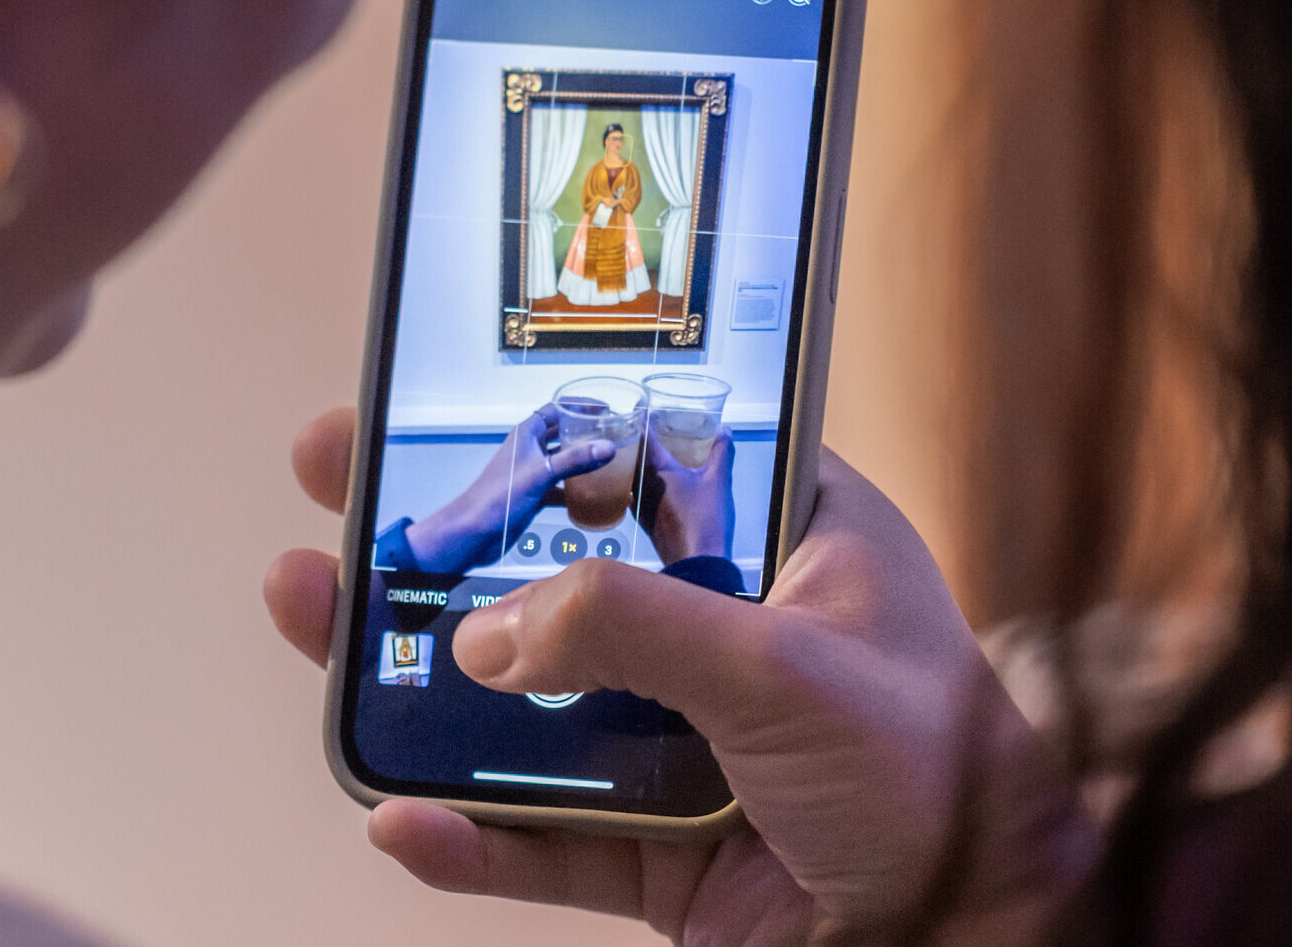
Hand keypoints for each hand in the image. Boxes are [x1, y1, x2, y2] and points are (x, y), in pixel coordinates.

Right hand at [268, 409, 1096, 943]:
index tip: (431, 399)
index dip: (532, 428)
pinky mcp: (655, 850)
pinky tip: (401, 817)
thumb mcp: (789, 666)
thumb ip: (634, 629)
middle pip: (549, 571)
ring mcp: (680, 741)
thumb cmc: (943, 778)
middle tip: (334, 480)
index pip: (638, 458)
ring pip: (519, 702)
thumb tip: (485, 632)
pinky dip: (466, 835)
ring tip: (316, 615)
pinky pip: (537, 837)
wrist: (975, 941)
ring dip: (412, 674)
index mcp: (784, 540)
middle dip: (435, 538)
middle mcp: (724, 629)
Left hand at [403, 403, 616, 574]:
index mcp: (526, 435)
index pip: (555, 410)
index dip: (578, 406)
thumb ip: (574, 460)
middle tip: (610, 434)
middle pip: (562, 434)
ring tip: (608, 462)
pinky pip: (561, 488)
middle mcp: (529, 451)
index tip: (602, 408)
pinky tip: (593, 498)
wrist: (475, 531)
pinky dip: (576, 492)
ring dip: (583, 462)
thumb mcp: (540, 473)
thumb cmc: (496, 497)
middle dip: (585, 433)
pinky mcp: (535, 494)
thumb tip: (606, 447)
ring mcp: (532, 473)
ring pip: (563, 462)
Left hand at [637, 427, 734, 562]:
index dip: (641, 415)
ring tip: (654, 450)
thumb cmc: (705, 521)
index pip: (642, 432)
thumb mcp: (718, 480)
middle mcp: (640, 483)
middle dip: (639, 437)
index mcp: (655, 468)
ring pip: (632, 473)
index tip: (643, 405)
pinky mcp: (642, 519)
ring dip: (639, 459)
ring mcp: (638, 503)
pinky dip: (644, 480)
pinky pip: (636, 491)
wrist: (697, 562)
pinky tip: (658, 481)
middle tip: (649, 425)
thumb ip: (721, 451)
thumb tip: (725, 431)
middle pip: (631, 452)